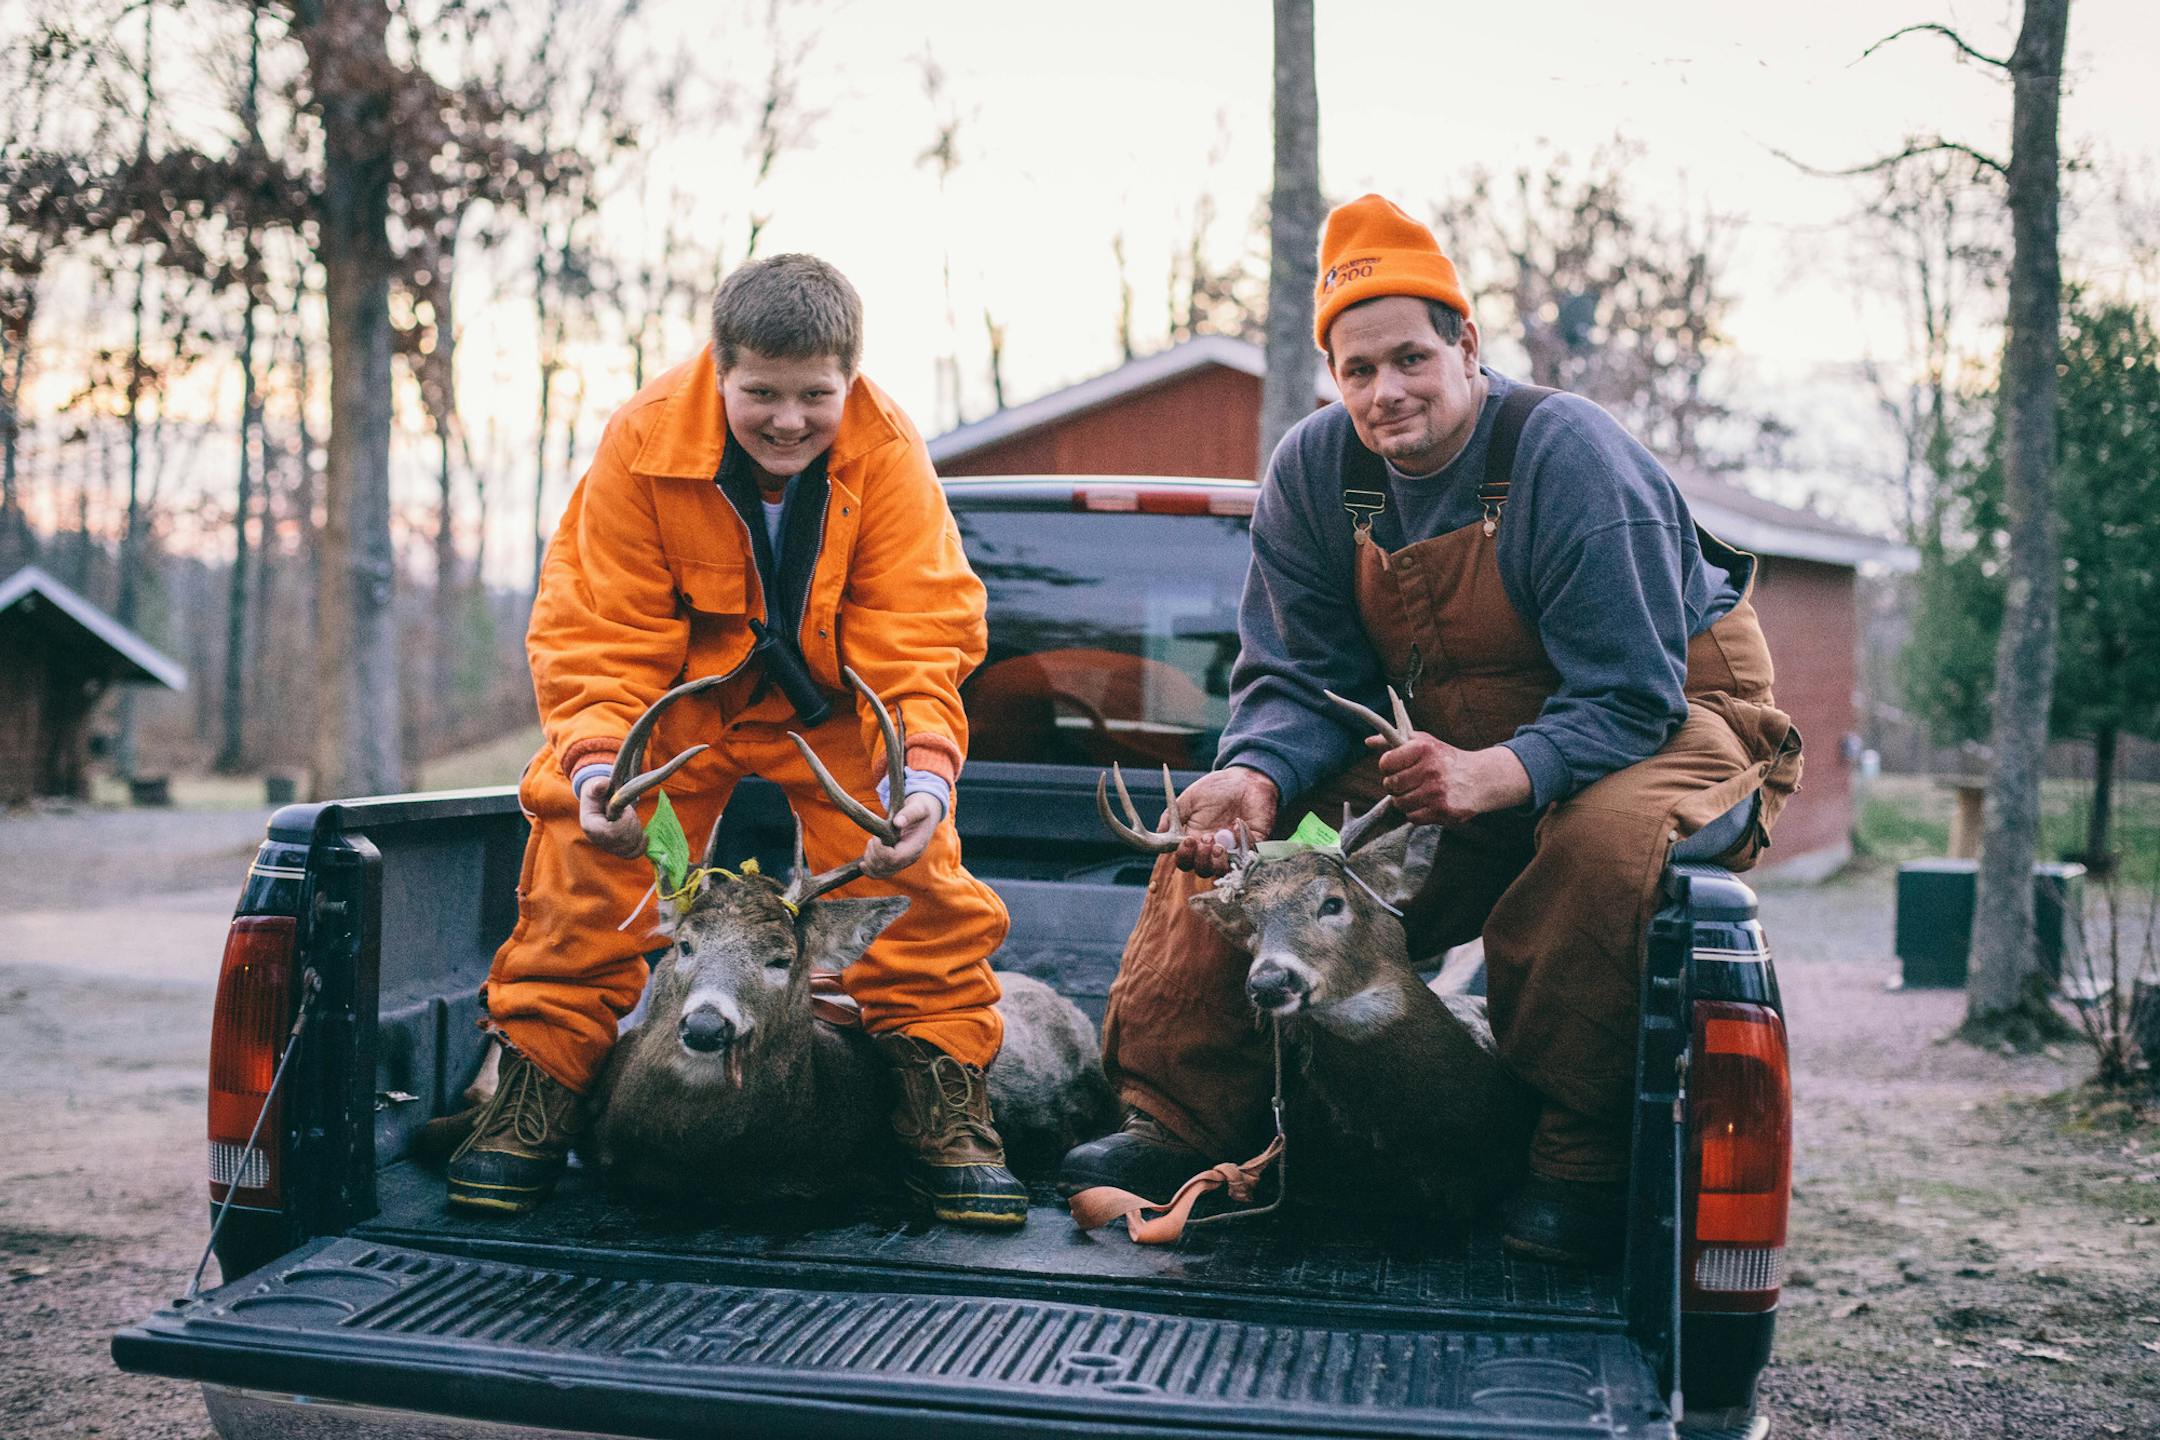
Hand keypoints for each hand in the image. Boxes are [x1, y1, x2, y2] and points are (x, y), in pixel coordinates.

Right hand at [577, 776, 648, 858]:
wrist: (598, 804)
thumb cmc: (597, 795)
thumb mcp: (596, 789)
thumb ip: (599, 787)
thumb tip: (602, 784)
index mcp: (591, 826)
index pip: (612, 833)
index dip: (624, 823)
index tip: (626, 810)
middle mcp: (598, 840)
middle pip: (623, 841)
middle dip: (632, 826)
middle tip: (630, 813)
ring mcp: (608, 847)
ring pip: (630, 848)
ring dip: (637, 833)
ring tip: (632, 820)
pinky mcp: (618, 850)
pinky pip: (632, 854)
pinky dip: (641, 846)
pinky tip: (645, 836)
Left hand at [862, 791, 943, 877]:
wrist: (925, 817)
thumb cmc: (921, 810)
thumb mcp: (918, 807)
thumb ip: (909, 813)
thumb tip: (897, 822)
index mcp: (916, 846)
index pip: (895, 858)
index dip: (881, 850)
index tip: (876, 837)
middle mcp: (910, 858)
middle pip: (886, 867)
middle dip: (874, 853)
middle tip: (874, 838)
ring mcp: (903, 863)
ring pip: (882, 872)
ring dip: (870, 860)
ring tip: (871, 843)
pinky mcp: (896, 863)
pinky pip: (881, 874)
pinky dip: (870, 870)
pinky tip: (862, 864)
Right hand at [1171, 766, 1278, 877]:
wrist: (1245, 778)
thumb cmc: (1216, 788)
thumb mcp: (1191, 798)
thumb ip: (1174, 815)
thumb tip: (1159, 832)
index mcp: (1195, 840)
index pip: (1186, 860)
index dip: (1185, 856)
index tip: (1188, 841)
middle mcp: (1212, 849)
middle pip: (1203, 870)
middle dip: (1202, 860)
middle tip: (1206, 841)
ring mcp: (1233, 849)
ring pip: (1223, 870)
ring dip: (1219, 862)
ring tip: (1219, 845)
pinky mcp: (1252, 844)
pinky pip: (1247, 854)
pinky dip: (1242, 841)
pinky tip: (1238, 823)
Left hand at [1368, 735, 1530, 825]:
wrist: (1480, 779)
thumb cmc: (1446, 759)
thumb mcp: (1424, 743)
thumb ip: (1395, 742)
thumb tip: (1368, 742)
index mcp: (1424, 749)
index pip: (1386, 762)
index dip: (1387, 767)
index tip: (1394, 767)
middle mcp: (1431, 769)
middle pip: (1391, 785)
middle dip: (1395, 785)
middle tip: (1406, 782)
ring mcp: (1437, 792)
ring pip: (1400, 803)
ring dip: (1405, 800)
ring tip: (1417, 793)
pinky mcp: (1442, 811)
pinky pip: (1412, 817)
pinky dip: (1415, 812)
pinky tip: (1427, 803)